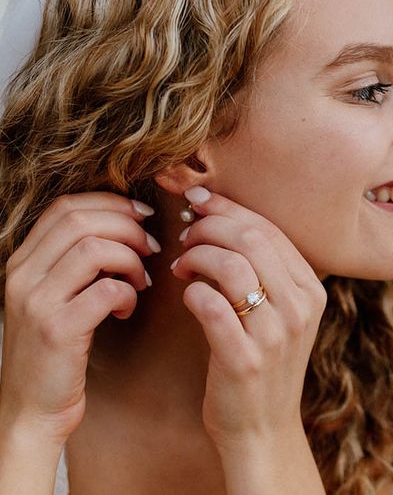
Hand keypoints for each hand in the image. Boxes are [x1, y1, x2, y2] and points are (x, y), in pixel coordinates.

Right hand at [0, 193, 155, 441]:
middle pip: (81, 221)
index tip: (142, 215)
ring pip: (94, 249)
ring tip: (141, 280)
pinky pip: (105, 290)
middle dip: (128, 226)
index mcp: (22, 261)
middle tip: (151, 247)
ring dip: (131, 258)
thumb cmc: (56, 348)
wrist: (31, 408)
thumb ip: (77, 261)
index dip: (110, 203)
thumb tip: (127, 225)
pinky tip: (127, 307)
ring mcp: (36, 303)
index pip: (65, 208)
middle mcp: (22, 276)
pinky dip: (127, 293)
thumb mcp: (56, 295)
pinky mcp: (57, 330)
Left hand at [171, 187, 326, 451]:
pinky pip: (211, 307)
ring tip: (181, 264)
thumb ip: (264, 270)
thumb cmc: (264, 361)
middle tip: (186, 231)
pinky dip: (192, 291)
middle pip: (251, 239)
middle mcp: (300, 307)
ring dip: (197, 255)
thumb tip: (219, 219)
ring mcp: (275, 334)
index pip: (270, 229)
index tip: (199, 199)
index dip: (229, 208)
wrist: (262, 428)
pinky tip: (186, 293)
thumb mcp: (281, 313)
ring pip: (232, 265)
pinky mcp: (245, 360)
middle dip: (210, 225)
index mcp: (311, 289)